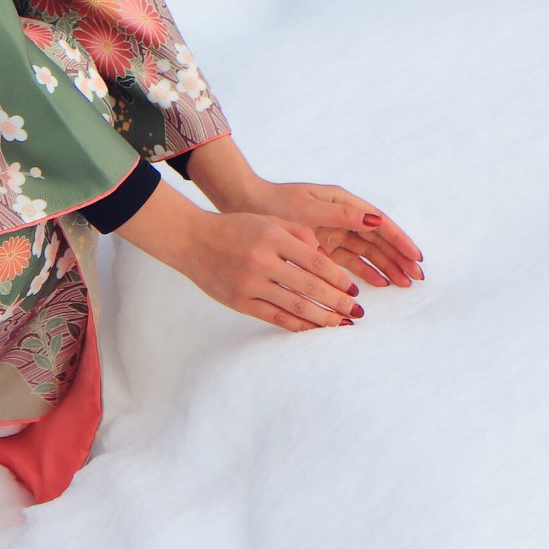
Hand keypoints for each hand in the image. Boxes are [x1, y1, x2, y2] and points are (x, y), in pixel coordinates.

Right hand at [116, 187, 363, 332]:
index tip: (353, 289)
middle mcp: (262, 261)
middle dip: (337, 302)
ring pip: (295, 307)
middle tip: (356, 311)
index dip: (337, 278)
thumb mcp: (267, 220)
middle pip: (310, 287)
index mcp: (272, 237)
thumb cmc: (234, 228)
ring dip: (323, 318)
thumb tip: (325, 258)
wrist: (191, 240)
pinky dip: (297, 325)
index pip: (315, 261)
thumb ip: (298, 233)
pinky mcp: (240, 302)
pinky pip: (275, 317)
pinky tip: (313, 329)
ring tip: (341, 324)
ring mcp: (250, 284)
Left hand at [235, 180, 423, 289]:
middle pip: (378, 240)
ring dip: (386, 267)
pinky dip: (366, 271)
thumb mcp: (309, 209)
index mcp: (343, 203)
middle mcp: (343, 217)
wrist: (247, 204)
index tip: (416, 257)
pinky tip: (380, 283)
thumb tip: (375, 220)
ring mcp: (334, 231)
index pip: (380, 223)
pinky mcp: (324, 245)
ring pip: (368, 252)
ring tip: (403, 284)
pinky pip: (351, 260)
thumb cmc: (277, 202)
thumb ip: (342, 216)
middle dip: (398, 258)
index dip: (400, 241)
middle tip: (416, 278)